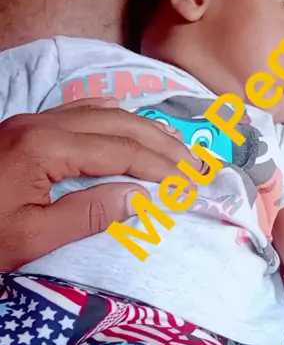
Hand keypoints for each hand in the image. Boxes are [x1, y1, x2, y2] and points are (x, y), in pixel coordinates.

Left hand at [0, 98, 198, 271]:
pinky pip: (78, 108)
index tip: (193, 183)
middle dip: (164, 144)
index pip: (121, 151)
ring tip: (178, 145)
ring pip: (102, 111)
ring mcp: (32, 121)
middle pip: (119, 123)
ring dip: (144, 127)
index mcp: (45, 148)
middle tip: (198, 165)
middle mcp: (42, 124)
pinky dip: (112, 113)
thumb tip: (143, 198)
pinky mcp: (24, 127)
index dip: (162, 166)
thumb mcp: (31, 236)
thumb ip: (89, 214)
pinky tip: (126, 118)